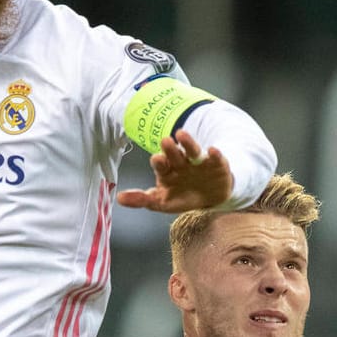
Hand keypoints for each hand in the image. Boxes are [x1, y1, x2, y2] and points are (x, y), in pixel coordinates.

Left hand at [117, 129, 234, 212]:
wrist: (211, 198)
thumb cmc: (183, 196)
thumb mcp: (162, 201)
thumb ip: (142, 199)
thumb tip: (119, 199)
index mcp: (167, 170)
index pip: (160, 164)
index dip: (158, 161)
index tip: (157, 159)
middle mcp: (181, 162)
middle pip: (175, 154)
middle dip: (170, 149)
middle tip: (165, 141)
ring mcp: (199, 162)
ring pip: (192, 150)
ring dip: (187, 143)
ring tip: (182, 134)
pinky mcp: (216, 164)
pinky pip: (216, 158)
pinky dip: (215, 154)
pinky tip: (212, 150)